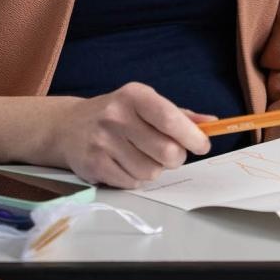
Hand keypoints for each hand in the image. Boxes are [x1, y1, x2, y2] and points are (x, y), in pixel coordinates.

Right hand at [51, 82, 211, 187]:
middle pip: (167, 152)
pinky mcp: (94, 164)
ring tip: (141, 156)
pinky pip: (132, 183)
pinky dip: (135, 178)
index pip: (170, 118)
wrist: (67, 126)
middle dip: (175, 158)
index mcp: (134, 96)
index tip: (202, 145)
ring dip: (153, 169)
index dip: (192, 136)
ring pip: (151, 172)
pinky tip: (125, 164)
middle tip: (168, 153)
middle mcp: (116, 116)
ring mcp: (103, 141)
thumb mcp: (144, 104)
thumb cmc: (116, 114)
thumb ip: (179, 114)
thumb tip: (213, 123)